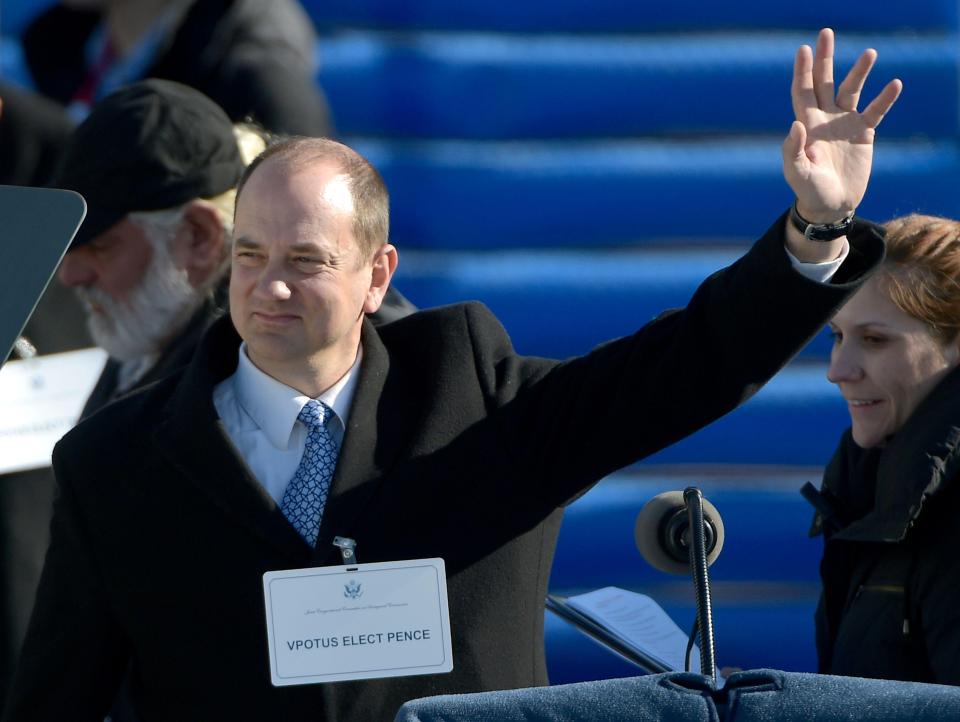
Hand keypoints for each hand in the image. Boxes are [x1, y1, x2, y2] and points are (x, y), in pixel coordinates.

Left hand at [782, 28, 901, 223]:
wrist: (831, 204)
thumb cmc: (809, 190)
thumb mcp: (797, 174)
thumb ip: (793, 150)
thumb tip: (797, 124)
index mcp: (806, 124)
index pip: (802, 91)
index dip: (802, 71)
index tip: (803, 50)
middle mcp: (824, 118)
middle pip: (825, 82)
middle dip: (824, 59)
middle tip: (826, 34)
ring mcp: (844, 123)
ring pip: (852, 90)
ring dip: (860, 72)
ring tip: (870, 53)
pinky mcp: (863, 133)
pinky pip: (876, 111)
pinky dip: (885, 99)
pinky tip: (894, 84)